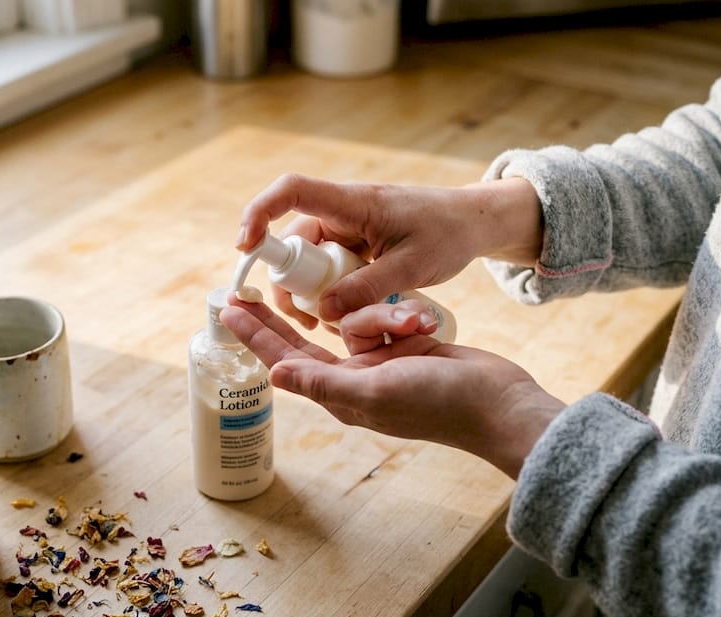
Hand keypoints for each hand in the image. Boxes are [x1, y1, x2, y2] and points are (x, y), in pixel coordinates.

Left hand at [220, 295, 564, 476]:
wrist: (498, 403)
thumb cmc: (440, 404)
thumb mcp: (376, 392)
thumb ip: (324, 382)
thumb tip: (274, 374)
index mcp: (341, 394)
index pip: (286, 359)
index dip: (257, 335)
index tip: (229, 309)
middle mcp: (355, 378)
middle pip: (306, 339)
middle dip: (279, 315)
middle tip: (244, 289)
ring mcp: (382, 362)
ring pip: (357, 319)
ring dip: (379, 316)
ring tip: (412, 327)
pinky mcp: (407, 346)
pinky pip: (389, 317)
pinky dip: (403, 315)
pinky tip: (423, 322)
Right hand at [236, 174, 543, 328]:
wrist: (474, 222)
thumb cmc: (448, 234)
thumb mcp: (412, 266)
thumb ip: (367, 289)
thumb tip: (323, 311)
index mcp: (354, 202)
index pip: (292, 190)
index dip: (260, 212)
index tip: (246, 246)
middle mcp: (344, 210)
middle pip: (294, 238)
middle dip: (288, 278)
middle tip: (302, 318)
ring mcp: (348, 226)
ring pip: (309, 257)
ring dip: (309, 289)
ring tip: (323, 322)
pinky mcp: (355, 242)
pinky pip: (328, 265)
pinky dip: (327, 288)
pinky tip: (340, 313)